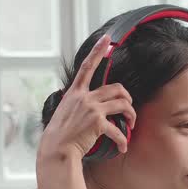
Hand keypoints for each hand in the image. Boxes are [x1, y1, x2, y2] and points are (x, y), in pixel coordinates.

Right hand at [37, 34, 136, 160]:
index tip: (107, 39)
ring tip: (131, 124)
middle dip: (128, 98)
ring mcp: (91, 109)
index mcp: (75, 93)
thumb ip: (76, 103)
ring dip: (131, 115)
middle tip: (129, 109)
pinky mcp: (98, 123)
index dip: (98, 51)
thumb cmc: (60, 134)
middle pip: (117, 88)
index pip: (87, 67)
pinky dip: (123, 140)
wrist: (57, 149)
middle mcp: (84, 97)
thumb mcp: (65, 111)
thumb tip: (84, 103)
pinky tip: (122, 147)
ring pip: (122, 104)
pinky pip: (118, 130)